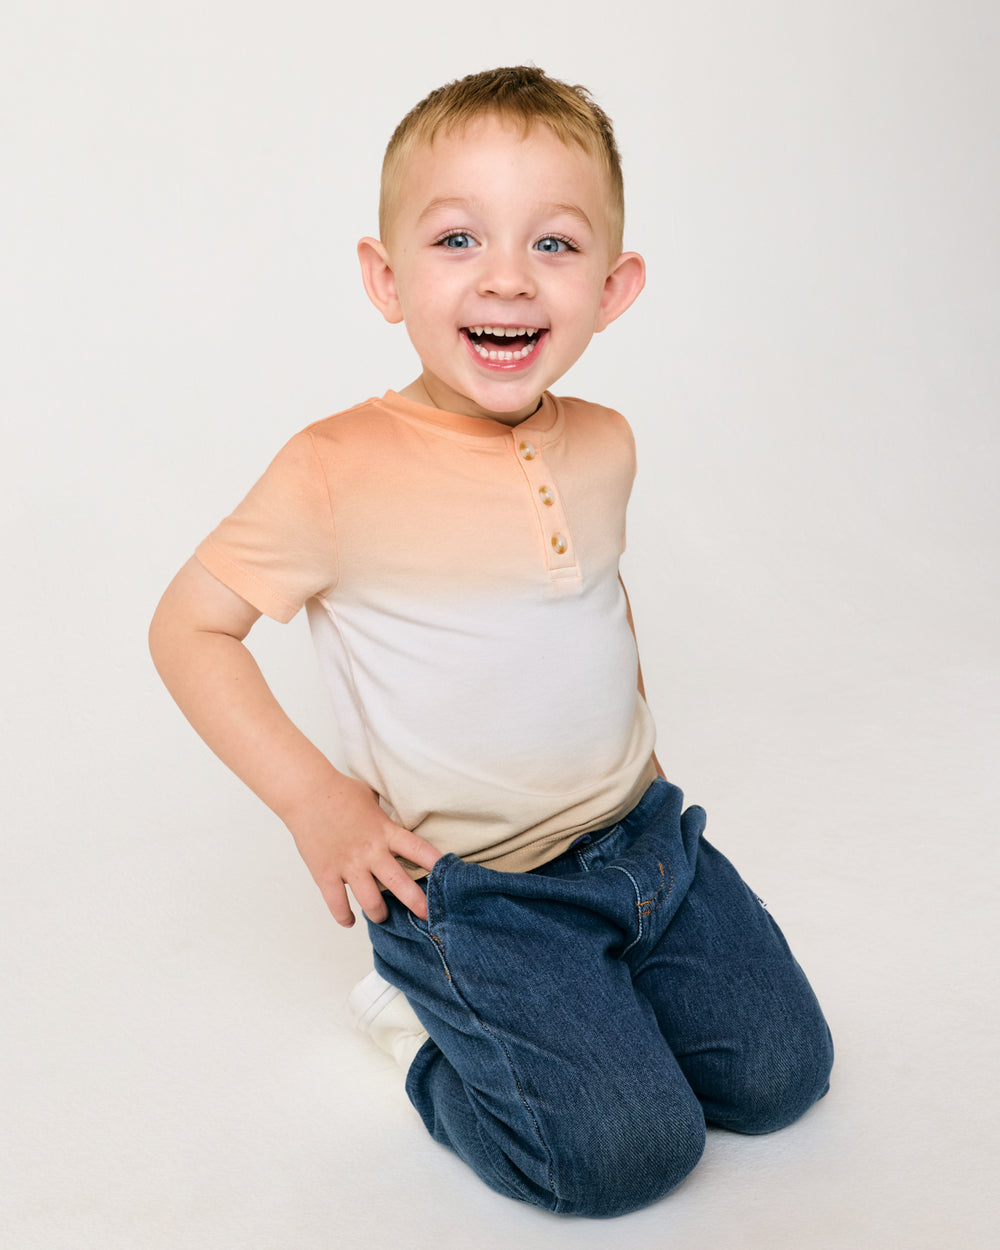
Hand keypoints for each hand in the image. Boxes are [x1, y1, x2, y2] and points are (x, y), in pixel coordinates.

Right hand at [284, 774, 441, 926]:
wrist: (306, 792)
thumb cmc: (339, 790)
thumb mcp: (372, 798)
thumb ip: (386, 814)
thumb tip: (400, 811)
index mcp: (385, 831)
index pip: (419, 850)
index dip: (436, 865)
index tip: (450, 878)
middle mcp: (371, 851)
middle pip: (400, 883)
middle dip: (416, 903)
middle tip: (426, 916)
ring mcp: (348, 864)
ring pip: (371, 900)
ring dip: (380, 913)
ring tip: (383, 916)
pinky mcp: (326, 873)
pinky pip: (337, 904)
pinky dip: (345, 916)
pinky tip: (350, 920)